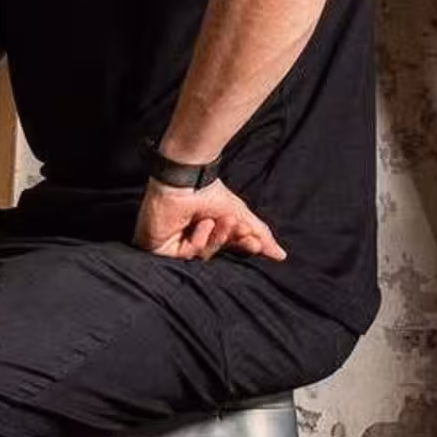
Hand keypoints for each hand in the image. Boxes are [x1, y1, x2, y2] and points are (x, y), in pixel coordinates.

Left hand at [133, 179, 287, 262]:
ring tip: (213, 220)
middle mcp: (187, 236)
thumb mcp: (241, 216)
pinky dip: (196, 242)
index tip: (252, 242)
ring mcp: (171, 241)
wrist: (187, 179)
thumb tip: (281, 256)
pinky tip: (197, 224)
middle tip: (235, 227)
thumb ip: (260, 235)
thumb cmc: (210, 192)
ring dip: (214, 238)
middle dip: (227, 240)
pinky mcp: (156, 245)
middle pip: (213, 254)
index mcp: (205, 230)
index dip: (240, 246)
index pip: (225, 248)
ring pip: (200, 256)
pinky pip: (182, 256)